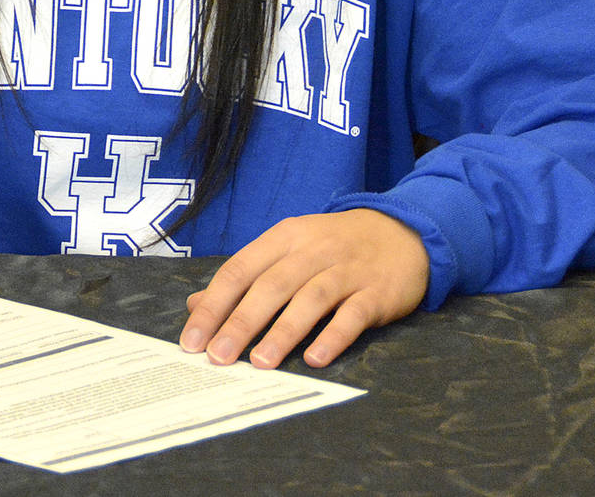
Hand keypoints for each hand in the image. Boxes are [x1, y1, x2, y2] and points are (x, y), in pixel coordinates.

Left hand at [178, 209, 428, 369]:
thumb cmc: (334, 247)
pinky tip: (315, 358)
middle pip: (270, 286)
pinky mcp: (377, 292)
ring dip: (283, 332)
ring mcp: (346, 270)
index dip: (214, 305)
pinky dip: (333, 336)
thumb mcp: (288, 249)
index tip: (192, 340)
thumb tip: (197, 305)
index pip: (240, 270)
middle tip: (217, 357)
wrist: (402, 232)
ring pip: (310, 299)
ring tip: (260, 362)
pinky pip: (353, 314)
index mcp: (284, 237)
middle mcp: (313, 250)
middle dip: (240, 323)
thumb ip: (246, 276)